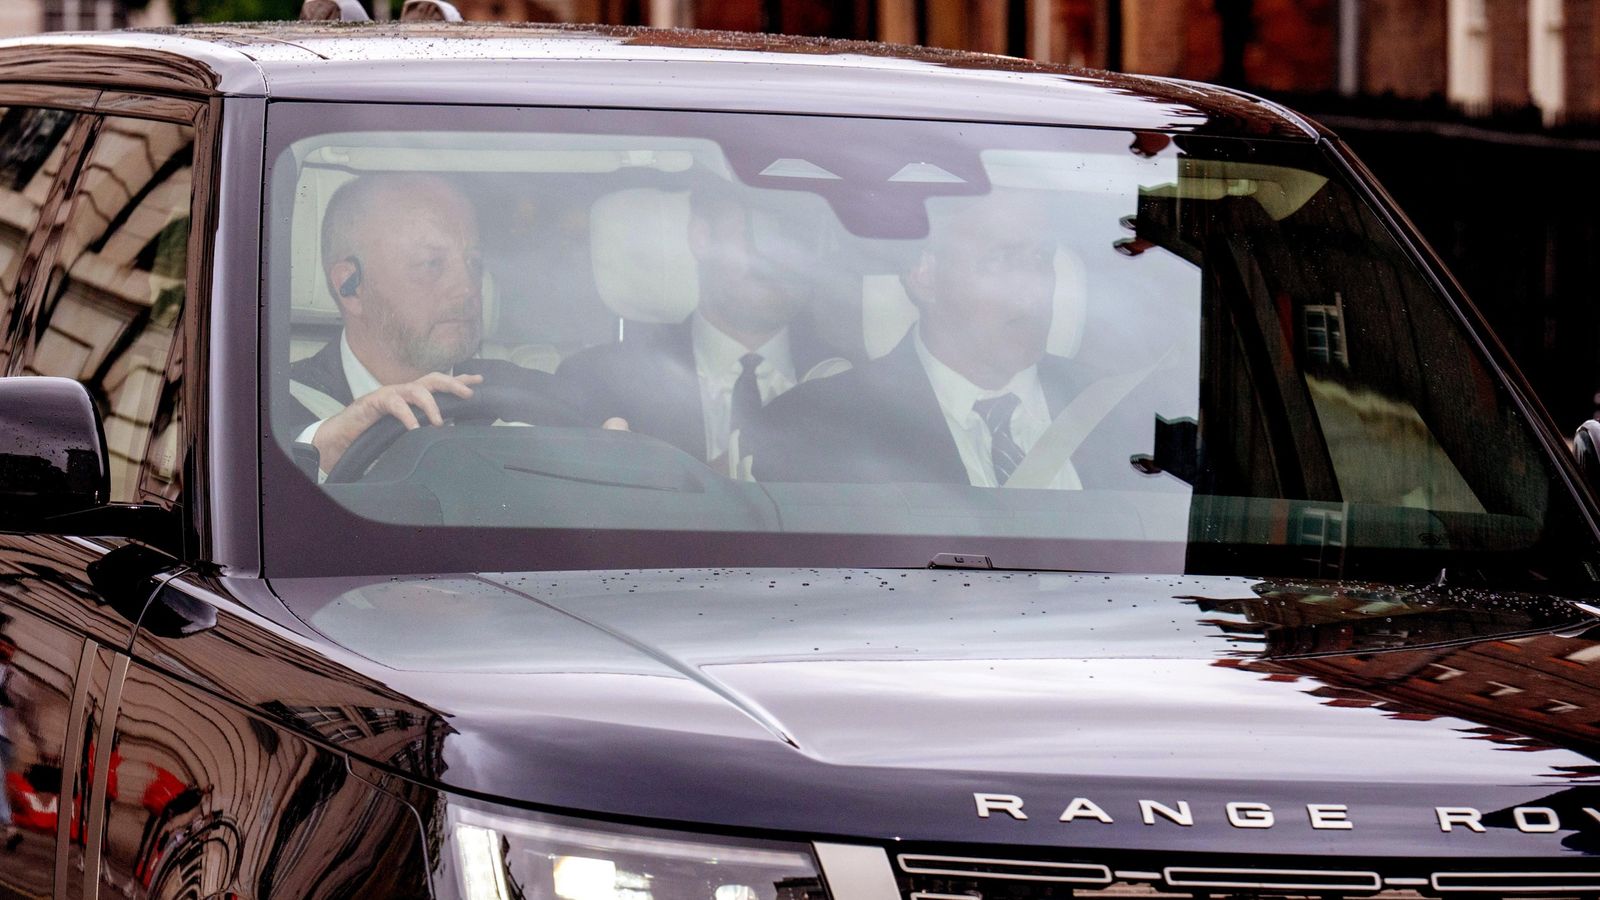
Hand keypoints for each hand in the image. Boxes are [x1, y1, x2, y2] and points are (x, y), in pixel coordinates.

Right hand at [312, 372, 483, 472]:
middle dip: (453, 384)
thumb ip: (424, 424)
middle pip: (433, 379)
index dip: (460, 380)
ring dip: (431, 405)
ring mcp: (390, 393)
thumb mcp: (406, 426)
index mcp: (413, 395)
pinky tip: (414, 428)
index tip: (480, 380)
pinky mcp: (375, 402)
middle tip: (468, 394)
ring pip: (416, 389)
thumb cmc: (376, 429)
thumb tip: (447, 430)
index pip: (440, 384)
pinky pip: (395, 405)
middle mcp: (404, 390)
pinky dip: (407, 416)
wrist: (345, 432)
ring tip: (439, 422)